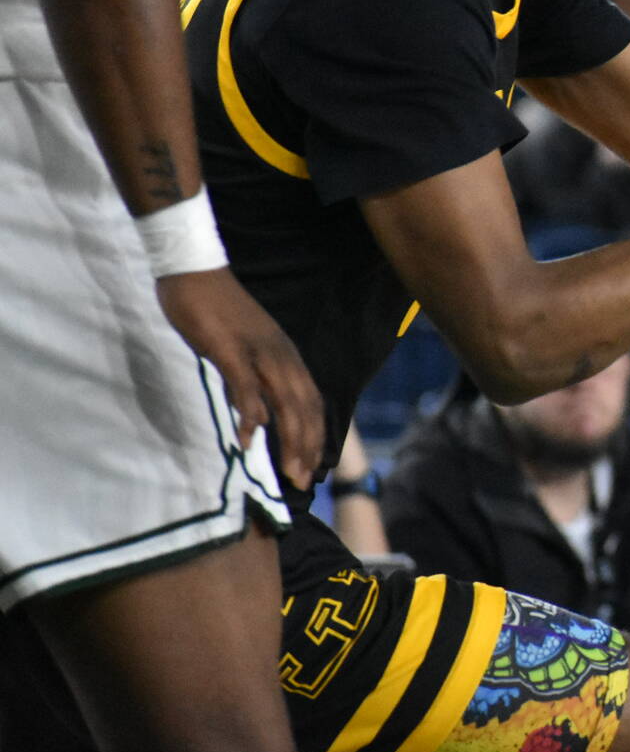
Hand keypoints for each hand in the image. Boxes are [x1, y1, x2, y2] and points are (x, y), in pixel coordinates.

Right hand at [156, 267, 324, 489]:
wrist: (194, 269)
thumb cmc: (216, 311)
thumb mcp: (241, 350)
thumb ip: (251, 381)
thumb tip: (255, 415)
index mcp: (285, 356)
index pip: (310, 402)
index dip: (313, 436)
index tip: (311, 468)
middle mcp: (280, 355)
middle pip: (304, 407)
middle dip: (307, 447)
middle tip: (303, 482)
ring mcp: (257, 350)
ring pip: (284, 399)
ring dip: (290, 437)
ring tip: (290, 470)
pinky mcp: (229, 346)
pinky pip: (245, 383)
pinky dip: (251, 411)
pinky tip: (252, 436)